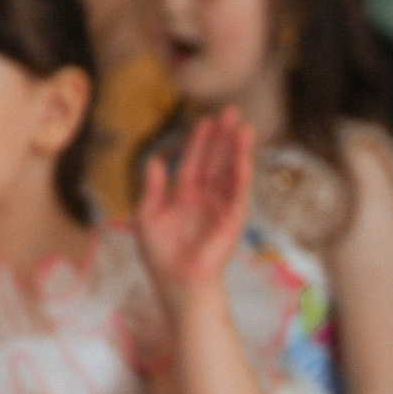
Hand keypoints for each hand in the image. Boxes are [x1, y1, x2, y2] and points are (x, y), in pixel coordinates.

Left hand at [135, 107, 254, 305]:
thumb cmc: (160, 254)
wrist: (176, 282)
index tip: (206, 119)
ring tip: (244, 127)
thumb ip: (153, 187)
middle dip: (224, 137)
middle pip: (217, 160)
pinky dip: (241, 176)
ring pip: (232, 172)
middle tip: (232, 112)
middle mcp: (206, 198)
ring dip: (239, 151)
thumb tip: (155, 160)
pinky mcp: (233, 221)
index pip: (195, 161)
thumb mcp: (147, 215)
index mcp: (185, 195)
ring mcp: (222, 208)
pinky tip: (243, 159)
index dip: (200, 141)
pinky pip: (239, 194)